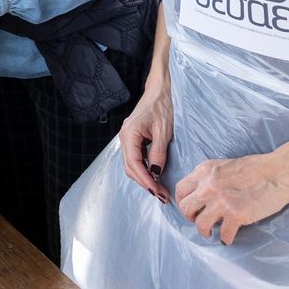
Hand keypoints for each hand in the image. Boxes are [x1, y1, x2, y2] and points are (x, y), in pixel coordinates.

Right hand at [120, 82, 173, 201]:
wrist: (159, 92)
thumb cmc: (162, 107)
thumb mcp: (164, 130)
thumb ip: (158, 152)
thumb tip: (156, 173)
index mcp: (130, 133)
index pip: (134, 163)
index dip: (145, 180)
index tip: (157, 191)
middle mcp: (125, 137)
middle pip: (130, 167)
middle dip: (145, 183)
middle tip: (162, 196)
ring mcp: (127, 138)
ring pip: (132, 165)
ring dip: (144, 179)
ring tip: (160, 190)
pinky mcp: (133, 140)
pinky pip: (135, 159)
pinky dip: (144, 170)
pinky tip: (155, 177)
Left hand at [174, 151, 288, 244]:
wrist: (280, 171)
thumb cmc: (257, 167)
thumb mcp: (225, 165)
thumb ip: (210, 177)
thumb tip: (202, 193)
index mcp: (204, 171)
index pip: (180, 189)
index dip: (183, 201)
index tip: (191, 208)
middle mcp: (209, 185)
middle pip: (185, 208)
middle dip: (190, 218)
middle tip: (199, 221)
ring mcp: (222, 201)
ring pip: (200, 224)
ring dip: (204, 231)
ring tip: (211, 233)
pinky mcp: (237, 215)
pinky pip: (224, 234)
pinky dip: (226, 239)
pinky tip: (229, 238)